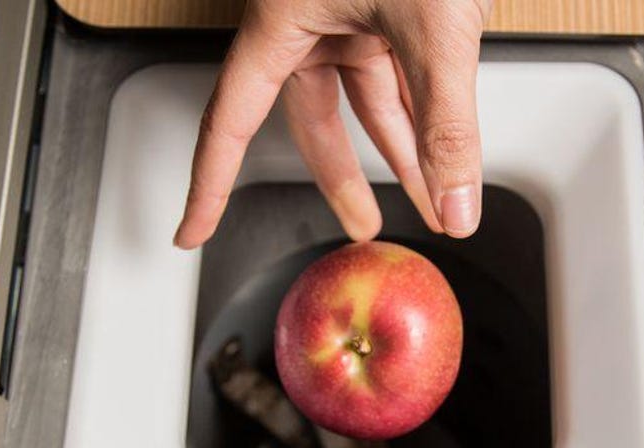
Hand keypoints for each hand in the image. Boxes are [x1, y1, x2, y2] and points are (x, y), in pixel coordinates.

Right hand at [173, 0, 489, 248]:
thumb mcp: (433, 25)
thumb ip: (448, 122)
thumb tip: (455, 203)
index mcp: (281, 20)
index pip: (230, 122)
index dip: (208, 184)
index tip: (188, 229)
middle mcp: (309, 19)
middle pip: (313, 121)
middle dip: (346, 179)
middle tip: (362, 225)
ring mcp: (351, 10)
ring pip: (366, 99)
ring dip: (401, 149)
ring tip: (428, 199)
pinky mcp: (391, 4)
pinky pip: (399, 72)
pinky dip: (421, 110)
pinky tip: (441, 143)